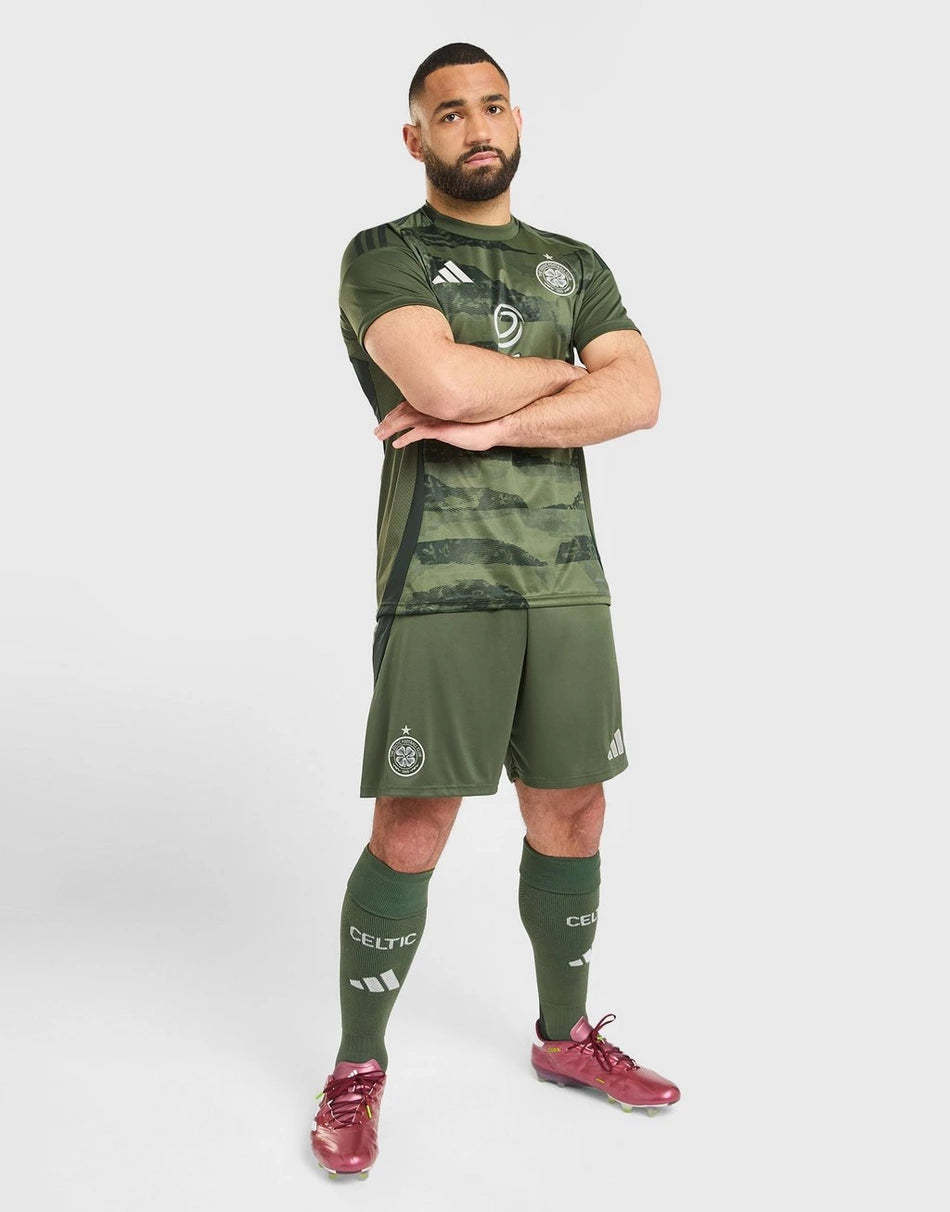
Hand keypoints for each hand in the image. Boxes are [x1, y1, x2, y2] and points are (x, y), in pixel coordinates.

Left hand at [373, 401, 501, 451]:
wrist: (496, 424)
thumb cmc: (483, 422)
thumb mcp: (461, 418)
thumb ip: (449, 417)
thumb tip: (442, 421)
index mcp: (439, 402)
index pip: (412, 404)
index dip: (398, 411)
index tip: (388, 417)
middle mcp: (435, 406)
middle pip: (404, 410)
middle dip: (389, 419)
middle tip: (377, 428)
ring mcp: (436, 417)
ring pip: (406, 420)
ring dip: (391, 428)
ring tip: (380, 435)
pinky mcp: (440, 429)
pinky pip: (417, 433)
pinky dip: (405, 439)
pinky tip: (397, 444)